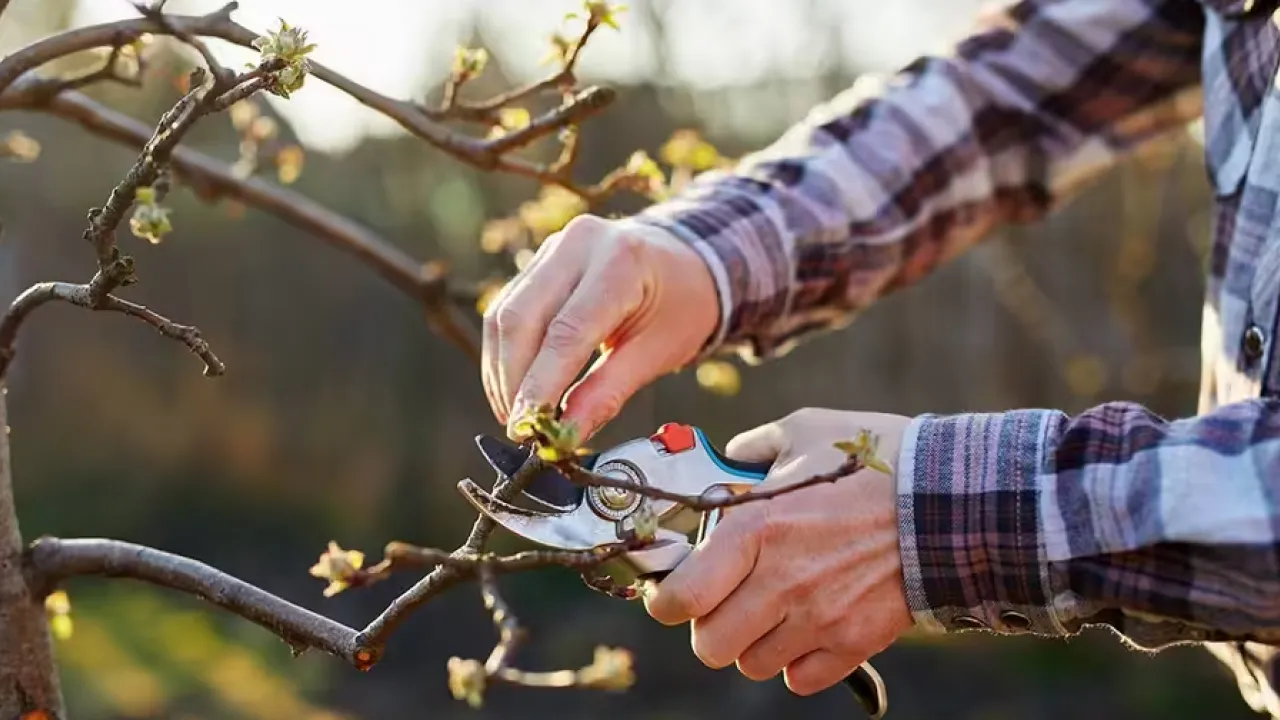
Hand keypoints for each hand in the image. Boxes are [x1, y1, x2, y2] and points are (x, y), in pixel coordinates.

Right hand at [481, 214, 718, 440]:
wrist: (684, 262)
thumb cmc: (680, 306)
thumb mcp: (658, 352)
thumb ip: (608, 393)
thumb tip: (565, 436)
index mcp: (621, 262)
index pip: (567, 331)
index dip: (540, 384)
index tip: (527, 427)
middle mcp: (579, 244)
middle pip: (522, 318)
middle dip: (513, 381)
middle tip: (519, 428)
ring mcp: (554, 248)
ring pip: (505, 315)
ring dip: (502, 371)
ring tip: (515, 415)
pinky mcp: (538, 262)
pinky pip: (507, 310)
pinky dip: (504, 354)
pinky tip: (514, 387)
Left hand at [643, 408, 914, 695]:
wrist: (954, 500)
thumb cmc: (878, 461)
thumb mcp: (806, 431)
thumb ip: (754, 448)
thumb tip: (729, 458)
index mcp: (755, 529)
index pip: (680, 599)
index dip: (666, 602)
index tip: (673, 592)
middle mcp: (780, 582)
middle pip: (710, 645)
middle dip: (709, 626)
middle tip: (725, 601)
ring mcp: (818, 619)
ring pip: (752, 665)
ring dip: (753, 643)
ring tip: (771, 611)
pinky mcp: (854, 642)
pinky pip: (800, 679)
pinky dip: (797, 662)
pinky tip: (807, 627)